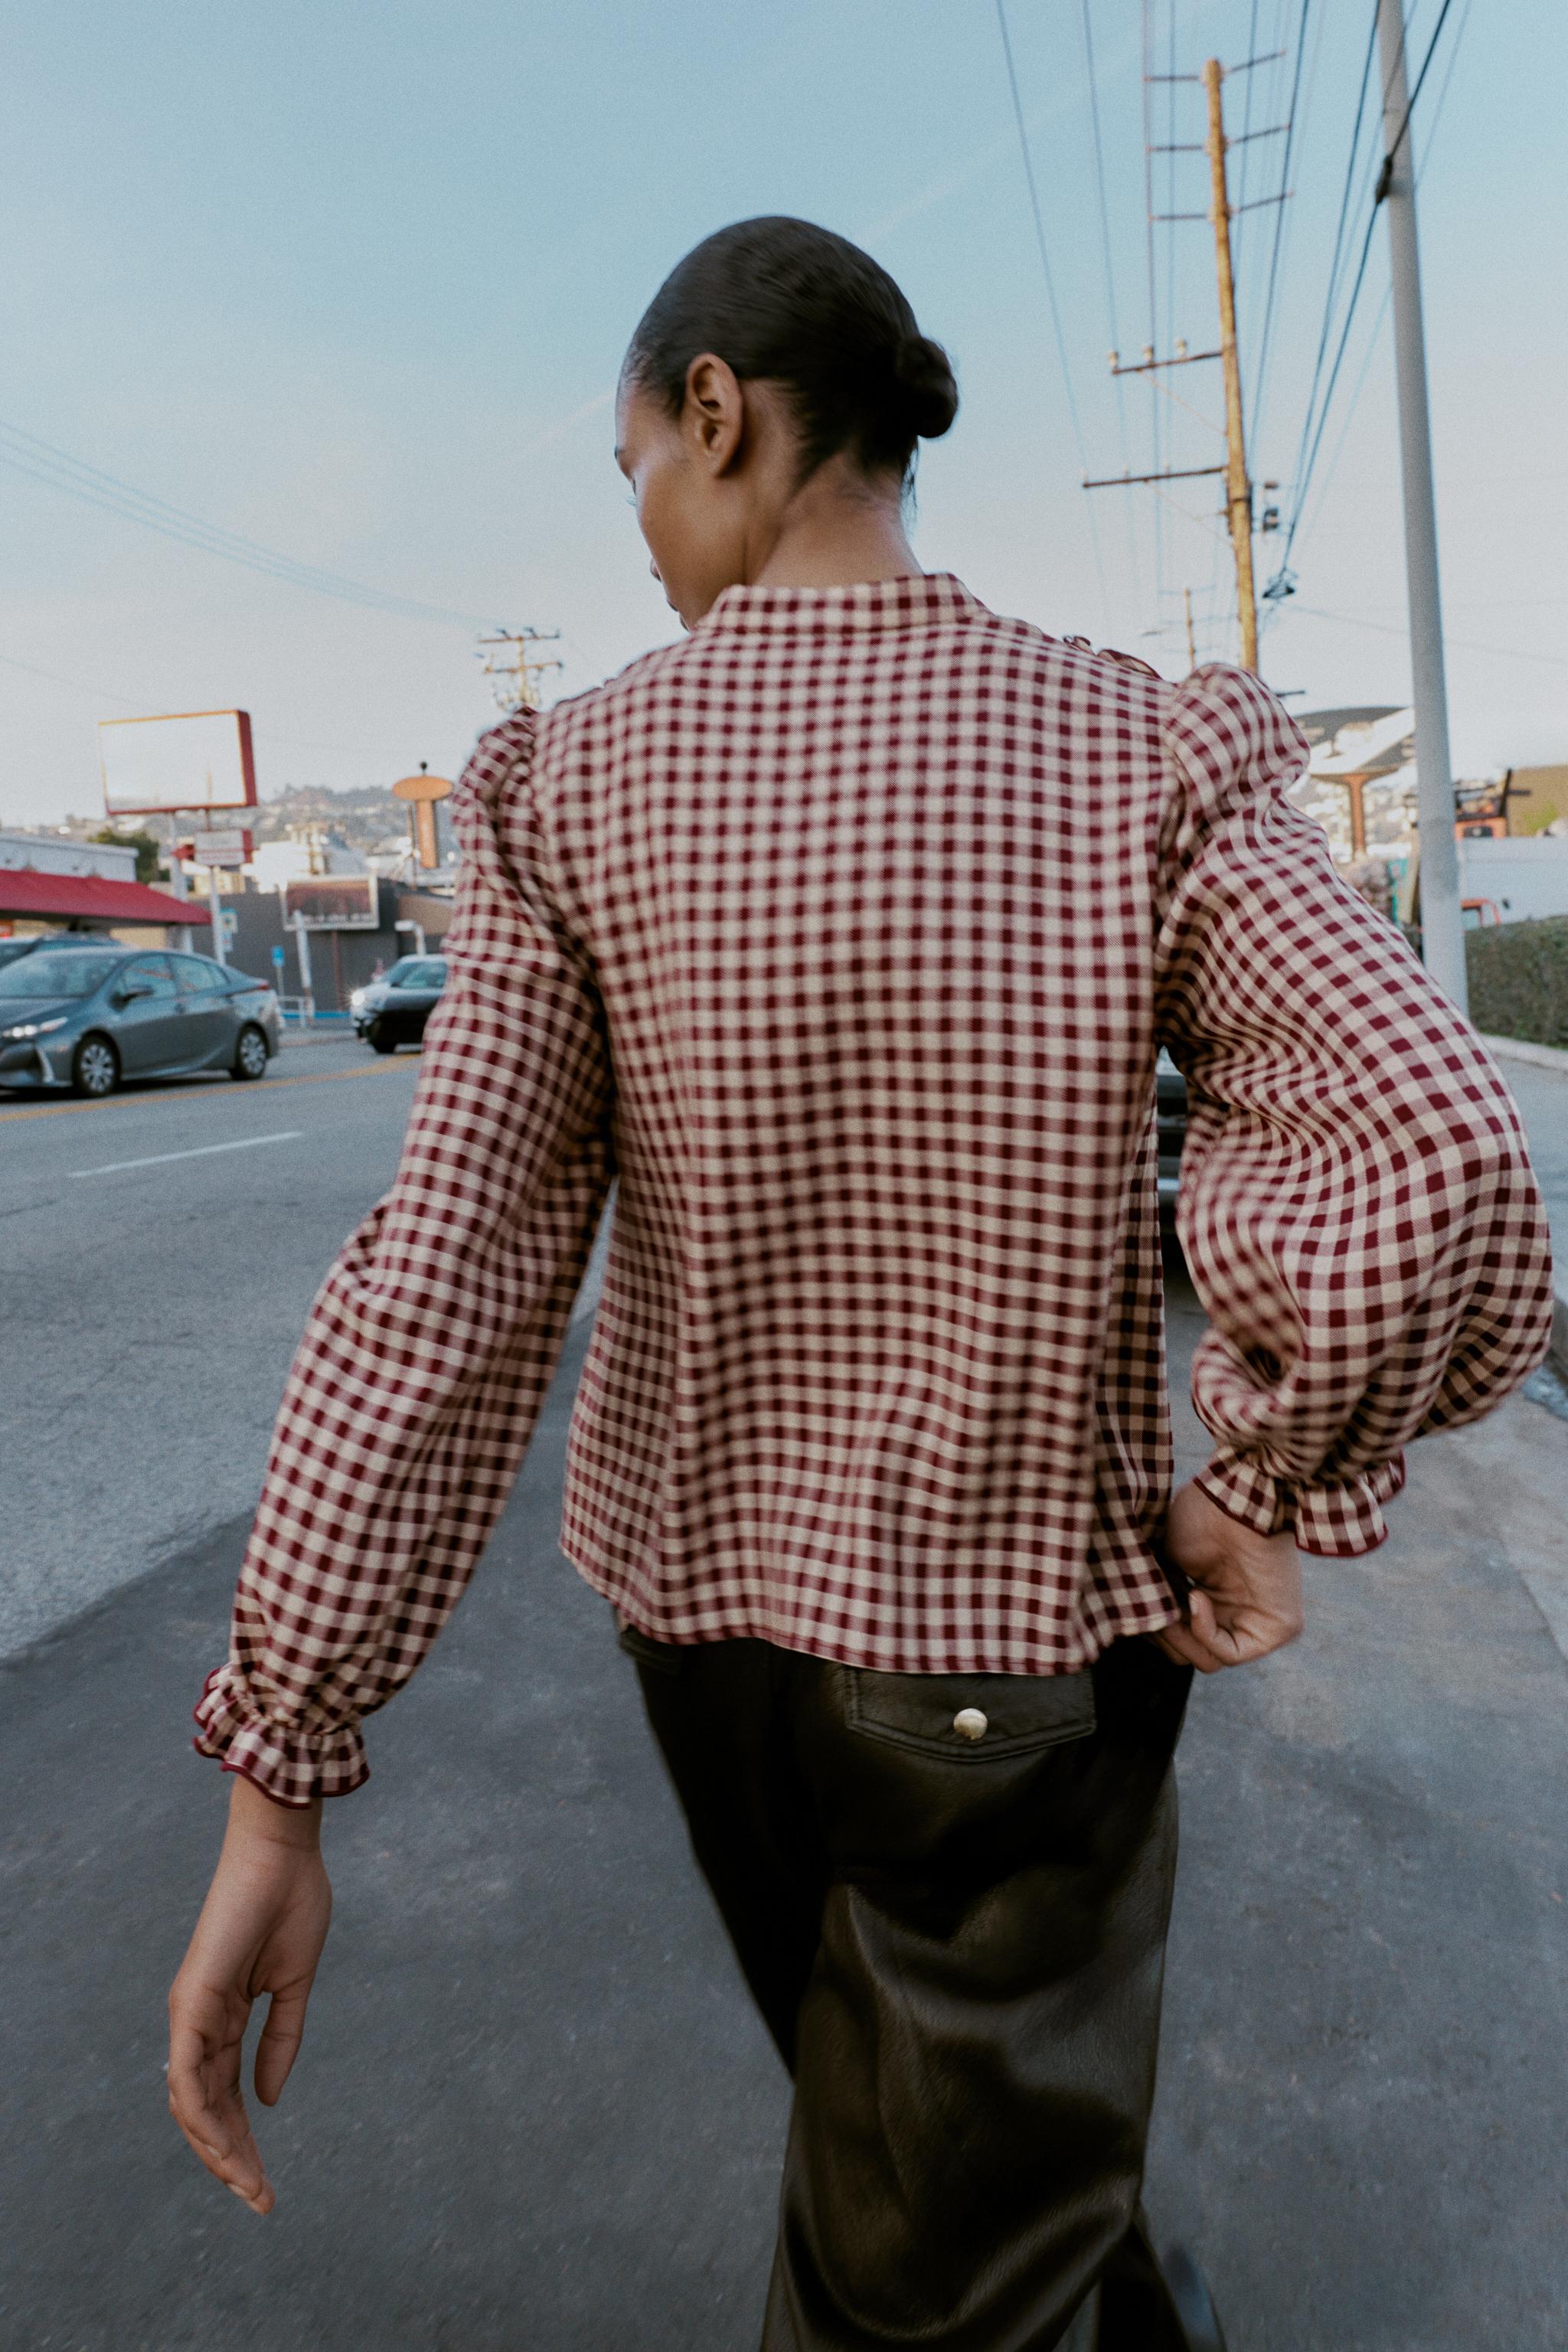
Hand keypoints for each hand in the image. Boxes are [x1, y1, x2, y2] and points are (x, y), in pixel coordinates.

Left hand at [168, 1774, 331, 2214]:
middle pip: (206, 2111)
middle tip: (261, 2201)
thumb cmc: (292, 1903)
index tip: (267, 2186)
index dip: (244, 2143)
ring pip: (190, 2103)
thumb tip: (266, 2101)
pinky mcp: (192, 2000)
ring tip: (248, 2184)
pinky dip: (202, 2114)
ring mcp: (190, 2013)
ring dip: (217, 2150)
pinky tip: (225, 2144)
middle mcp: (198, 2023)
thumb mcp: (294, 1985)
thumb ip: (281, 2040)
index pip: (226, 2097)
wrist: (283, 1851)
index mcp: (224, 2018)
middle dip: (231, 2161)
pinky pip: (188, 2072)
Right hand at [1152, 1478, 1303, 1673]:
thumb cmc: (1199, 1516)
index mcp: (1210, 1597)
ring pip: (1208, 1661)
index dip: (1153, 1627)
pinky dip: (1205, 1633)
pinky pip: (1231, 1652)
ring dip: (1182, 1636)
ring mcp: (1257, 1622)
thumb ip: (1158, 1596)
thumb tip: (1144, 1625)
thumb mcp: (1165, 1563)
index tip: (1140, 1601)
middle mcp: (1234, 1612)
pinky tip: (1196, 1597)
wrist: (1233, 1495)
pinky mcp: (1277, 1627)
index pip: (1177, 1638)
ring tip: (1173, 1600)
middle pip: (1188, 1654)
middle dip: (1165, 1636)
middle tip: (1154, 1606)